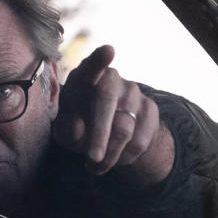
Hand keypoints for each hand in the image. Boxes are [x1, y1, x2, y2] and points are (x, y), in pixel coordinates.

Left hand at [53, 45, 173, 180]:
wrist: (108, 132)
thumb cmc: (78, 125)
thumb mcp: (66, 130)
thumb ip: (67, 128)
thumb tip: (76, 127)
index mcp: (84, 77)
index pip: (92, 65)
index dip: (99, 59)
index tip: (108, 51)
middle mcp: (111, 79)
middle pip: (107, 102)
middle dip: (100, 135)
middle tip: (92, 160)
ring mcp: (134, 92)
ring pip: (124, 129)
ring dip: (109, 155)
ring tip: (95, 166)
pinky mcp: (151, 109)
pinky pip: (140, 140)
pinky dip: (125, 157)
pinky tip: (115, 157)